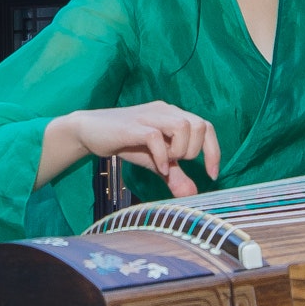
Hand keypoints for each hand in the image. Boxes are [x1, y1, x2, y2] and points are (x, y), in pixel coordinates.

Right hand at [50, 101, 223, 199]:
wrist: (90, 131)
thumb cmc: (126, 143)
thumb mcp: (156, 162)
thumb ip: (175, 175)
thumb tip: (193, 194)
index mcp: (174, 115)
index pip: (206, 127)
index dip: (214, 151)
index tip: (212, 175)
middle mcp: (165, 111)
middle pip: (199, 125)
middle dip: (194, 151)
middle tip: (177, 163)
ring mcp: (149, 116)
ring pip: (182, 127)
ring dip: (180, 151)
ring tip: (167, 162)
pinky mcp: (133, 126)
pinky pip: (156, 137)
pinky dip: (162, 156)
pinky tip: (158, 167)